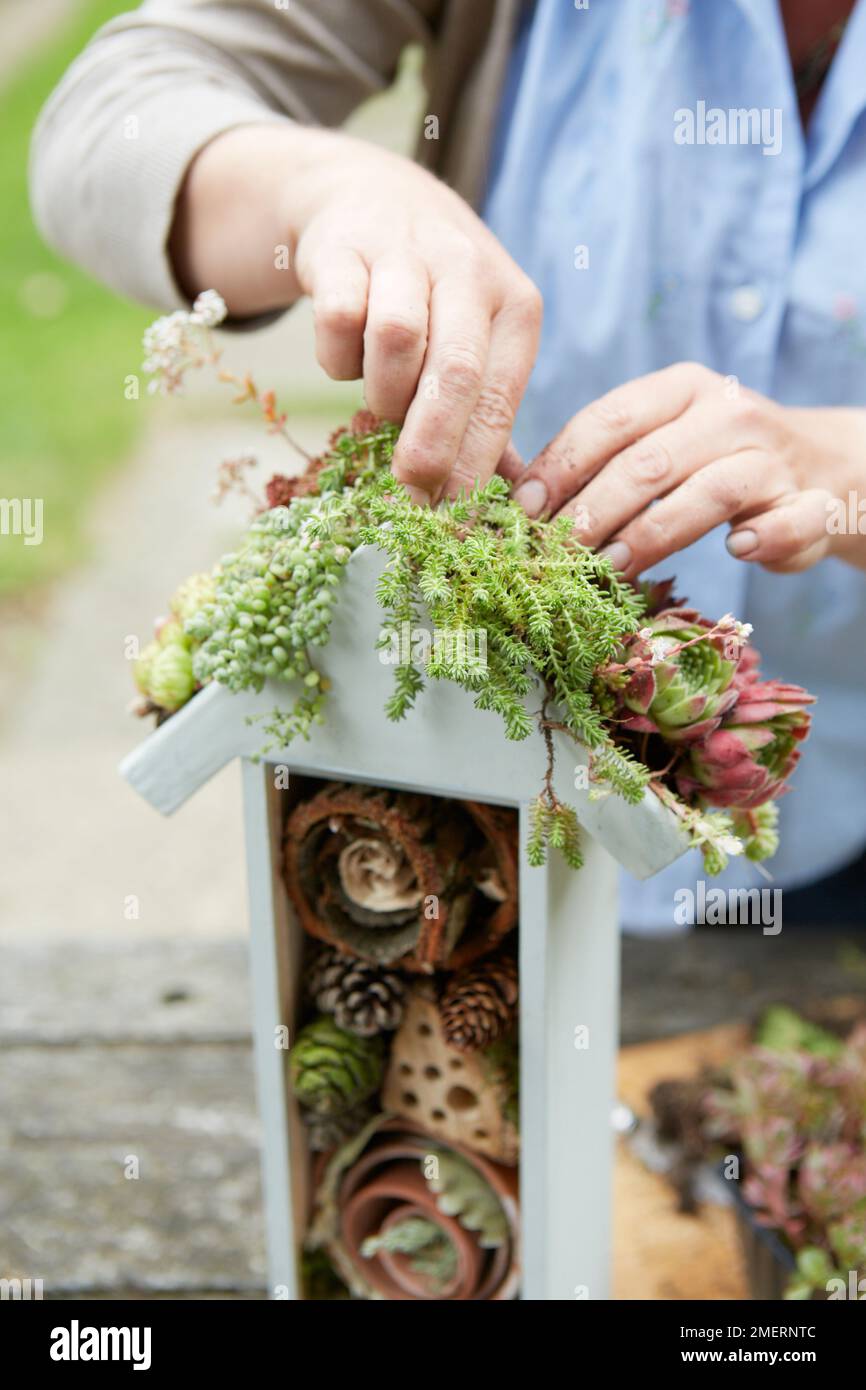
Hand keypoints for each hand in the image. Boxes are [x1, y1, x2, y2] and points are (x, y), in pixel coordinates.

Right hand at [171, 124, 541, 503]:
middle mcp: (469, 271)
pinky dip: (336, 358)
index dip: (473, 464)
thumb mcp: (478, 338)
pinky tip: (347, 357)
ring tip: (379, 404)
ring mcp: (406, 252)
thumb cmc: (436, 295)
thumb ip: (486, 411)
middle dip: (431, 444)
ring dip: (382, 394)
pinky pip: (338, 319)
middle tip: (412, 492)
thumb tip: (507, 498)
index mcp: (515, 306)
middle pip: (454, 372)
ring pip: (397, 340)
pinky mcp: (344, 246)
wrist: (373, 196)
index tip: (452, 516)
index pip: (498, 399)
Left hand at [512, 363, 865, 575]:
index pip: (610, 419)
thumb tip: (519, 500)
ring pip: (710, 492)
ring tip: (612, 569)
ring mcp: (773, 456)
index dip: (562, 466)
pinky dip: (764, 537)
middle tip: (555, 555)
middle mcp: (728, 411)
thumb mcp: (658, 444)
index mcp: (680, 388)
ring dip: (654, 535)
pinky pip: (788, 520)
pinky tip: (736, 550)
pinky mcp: (811, 502)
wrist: (817, 472)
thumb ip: (602, 463)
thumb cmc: (709, 464)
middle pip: (649, 462)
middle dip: (594, 511)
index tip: (525, 510)